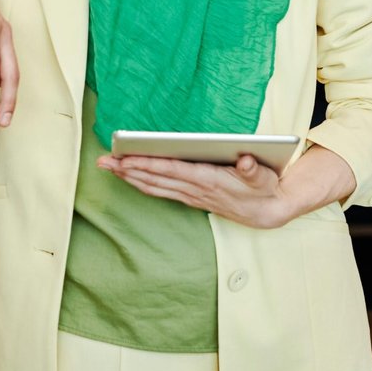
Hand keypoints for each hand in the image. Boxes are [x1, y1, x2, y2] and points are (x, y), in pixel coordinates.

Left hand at [99, 154, 296, 229]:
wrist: (268, 212)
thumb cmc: (264, 188)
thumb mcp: (263, 176)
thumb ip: (252, 168)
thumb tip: (245, 159)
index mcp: (208, 179)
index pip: (171, 170)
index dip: (147, 164)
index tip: (126, 158)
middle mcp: (195, 190)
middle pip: (155, 179)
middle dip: (128, 170)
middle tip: (103, 161)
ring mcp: (191, 196)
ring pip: (154, 186)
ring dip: (130, 178)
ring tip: (110, 167)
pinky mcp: (192, 198)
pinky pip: (161, 191)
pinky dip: (143, 183)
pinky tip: (132, 178)